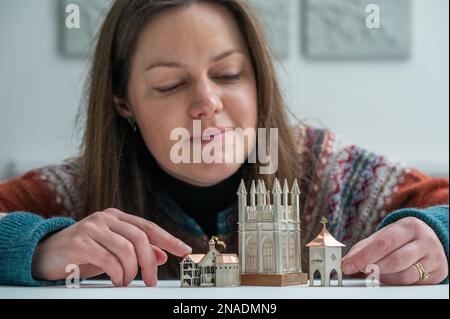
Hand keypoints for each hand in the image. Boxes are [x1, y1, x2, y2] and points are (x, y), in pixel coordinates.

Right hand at [31, 208, 191, 286]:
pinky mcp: (80, 242)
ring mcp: (92, 228)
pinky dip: (117, 273)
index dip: (168, 239)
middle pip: (140, 238)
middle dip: (150, 262)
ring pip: (126, 249)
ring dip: (132, 271)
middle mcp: (106, 218)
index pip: (148, 227)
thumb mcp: (112, 249)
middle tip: (151, 281)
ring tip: (126, 282)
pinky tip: (116, 280)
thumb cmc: (82, 252)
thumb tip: (162, 255)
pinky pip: (108, 259)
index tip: (185, 250)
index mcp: (116, 217)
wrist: (44, 253)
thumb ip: (136, 249)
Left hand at [342, 217, 447, 284]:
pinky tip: (389, 277)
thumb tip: (346, 261)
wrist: (430, 239)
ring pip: (405, 275)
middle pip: (395, 261)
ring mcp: (434, 258)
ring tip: (375, 273)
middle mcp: (425, 241)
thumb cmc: (401, 237)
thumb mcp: (383, 235)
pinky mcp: (437, 273)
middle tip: (362, 271)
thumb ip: (363, 247)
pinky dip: (396, 283)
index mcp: (409, 226)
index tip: (348, 266)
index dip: (363, 257)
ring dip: (384, 278)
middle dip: (374, 268)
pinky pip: (413, 283)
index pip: (383, 243)